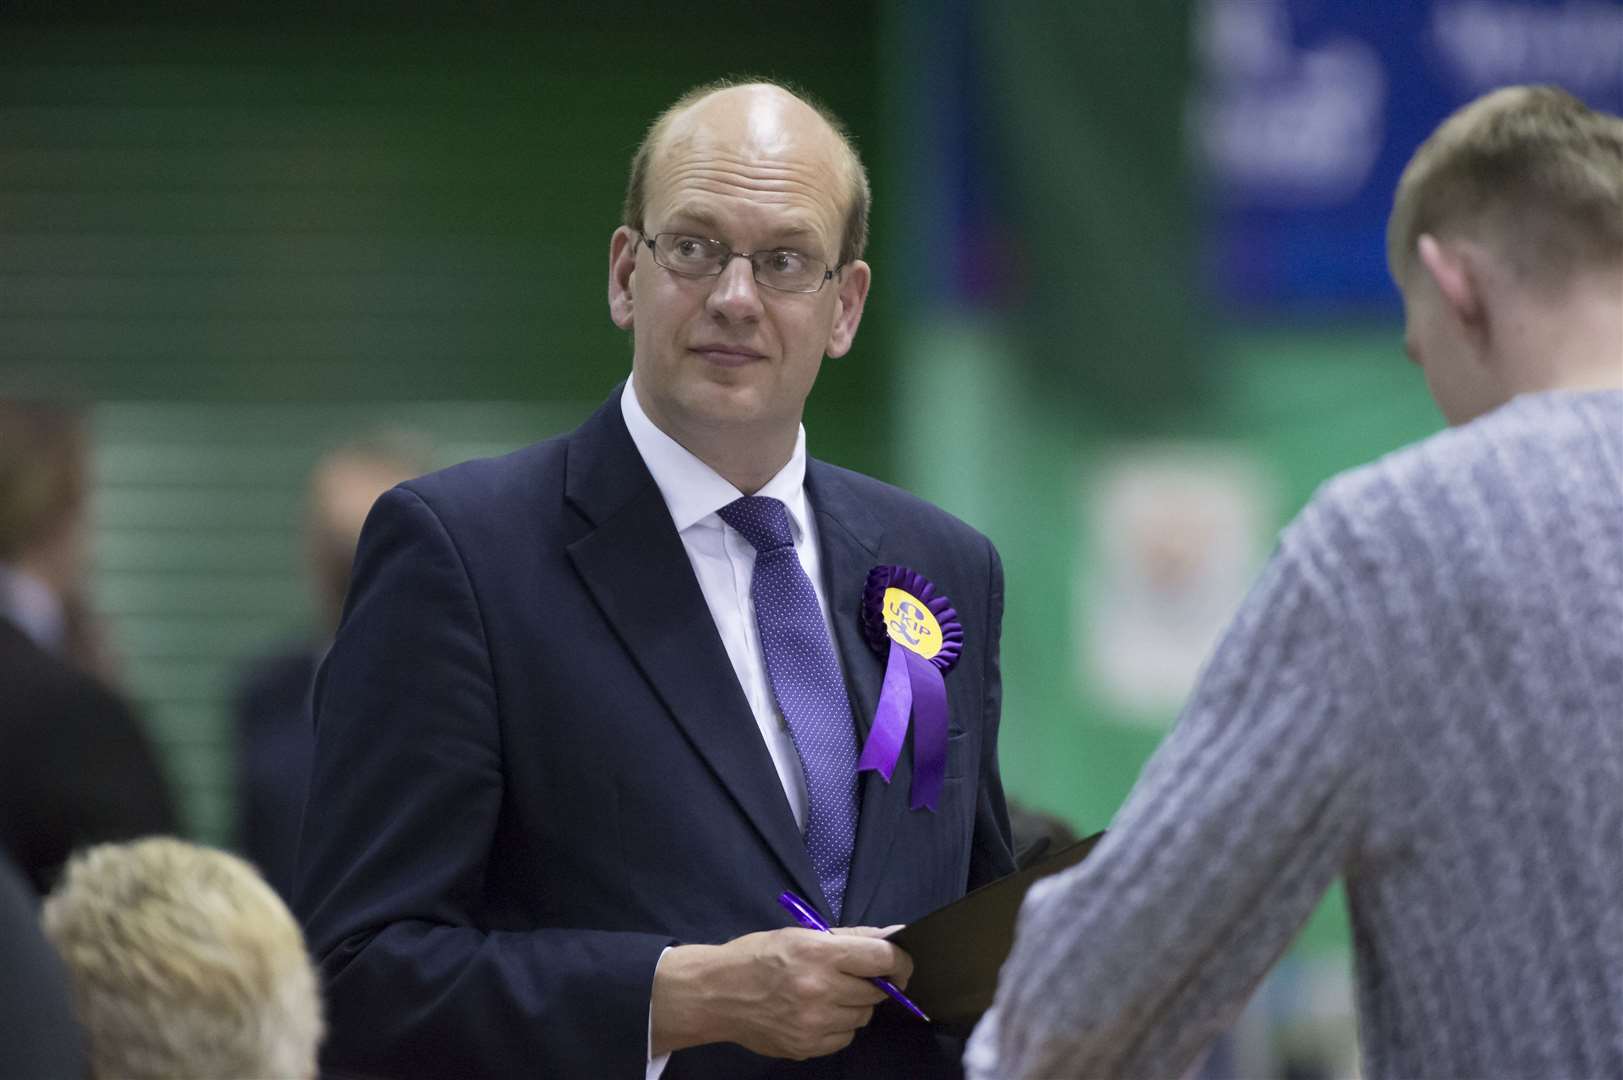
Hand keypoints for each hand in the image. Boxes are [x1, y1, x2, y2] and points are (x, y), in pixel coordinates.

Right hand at [651, 927, 913, 1059]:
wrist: (716, 994)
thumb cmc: (758, 956)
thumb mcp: (801, 934)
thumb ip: (850, 938)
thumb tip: (893, 936)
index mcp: (819, 954)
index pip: (883, 960)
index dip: (900, 962)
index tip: (900, 965)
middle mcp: (820, 990)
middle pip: (876, 992)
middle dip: (870, 983)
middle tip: (848, 975)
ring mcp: (814, 1024)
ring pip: (863, 1017)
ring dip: (854, 1006)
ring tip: (825, 994)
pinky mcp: (807, 1047)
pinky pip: (844, 1038)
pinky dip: (838, 1026)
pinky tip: (814, 1013)